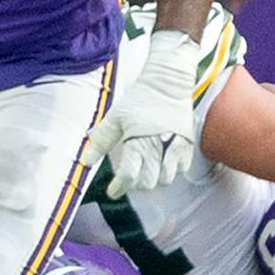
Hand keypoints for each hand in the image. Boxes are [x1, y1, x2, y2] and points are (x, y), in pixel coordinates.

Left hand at [88, 30, 200, 196]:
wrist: (168, 83)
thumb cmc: (140, 99)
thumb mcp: (116, 116)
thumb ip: (102, 139)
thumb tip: (86, 160)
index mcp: (137, 141)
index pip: (128, 175)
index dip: (119, 187)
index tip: (112, 191)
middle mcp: (158, 148)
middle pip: (148, 183)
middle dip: (136, 185)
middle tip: (129, 178)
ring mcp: (175, 147)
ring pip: (166, 179)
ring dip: (155, 179)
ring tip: (146, 170)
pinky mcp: (187, 144)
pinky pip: (182, 169)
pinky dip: (172, 170)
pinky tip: (163, 162)